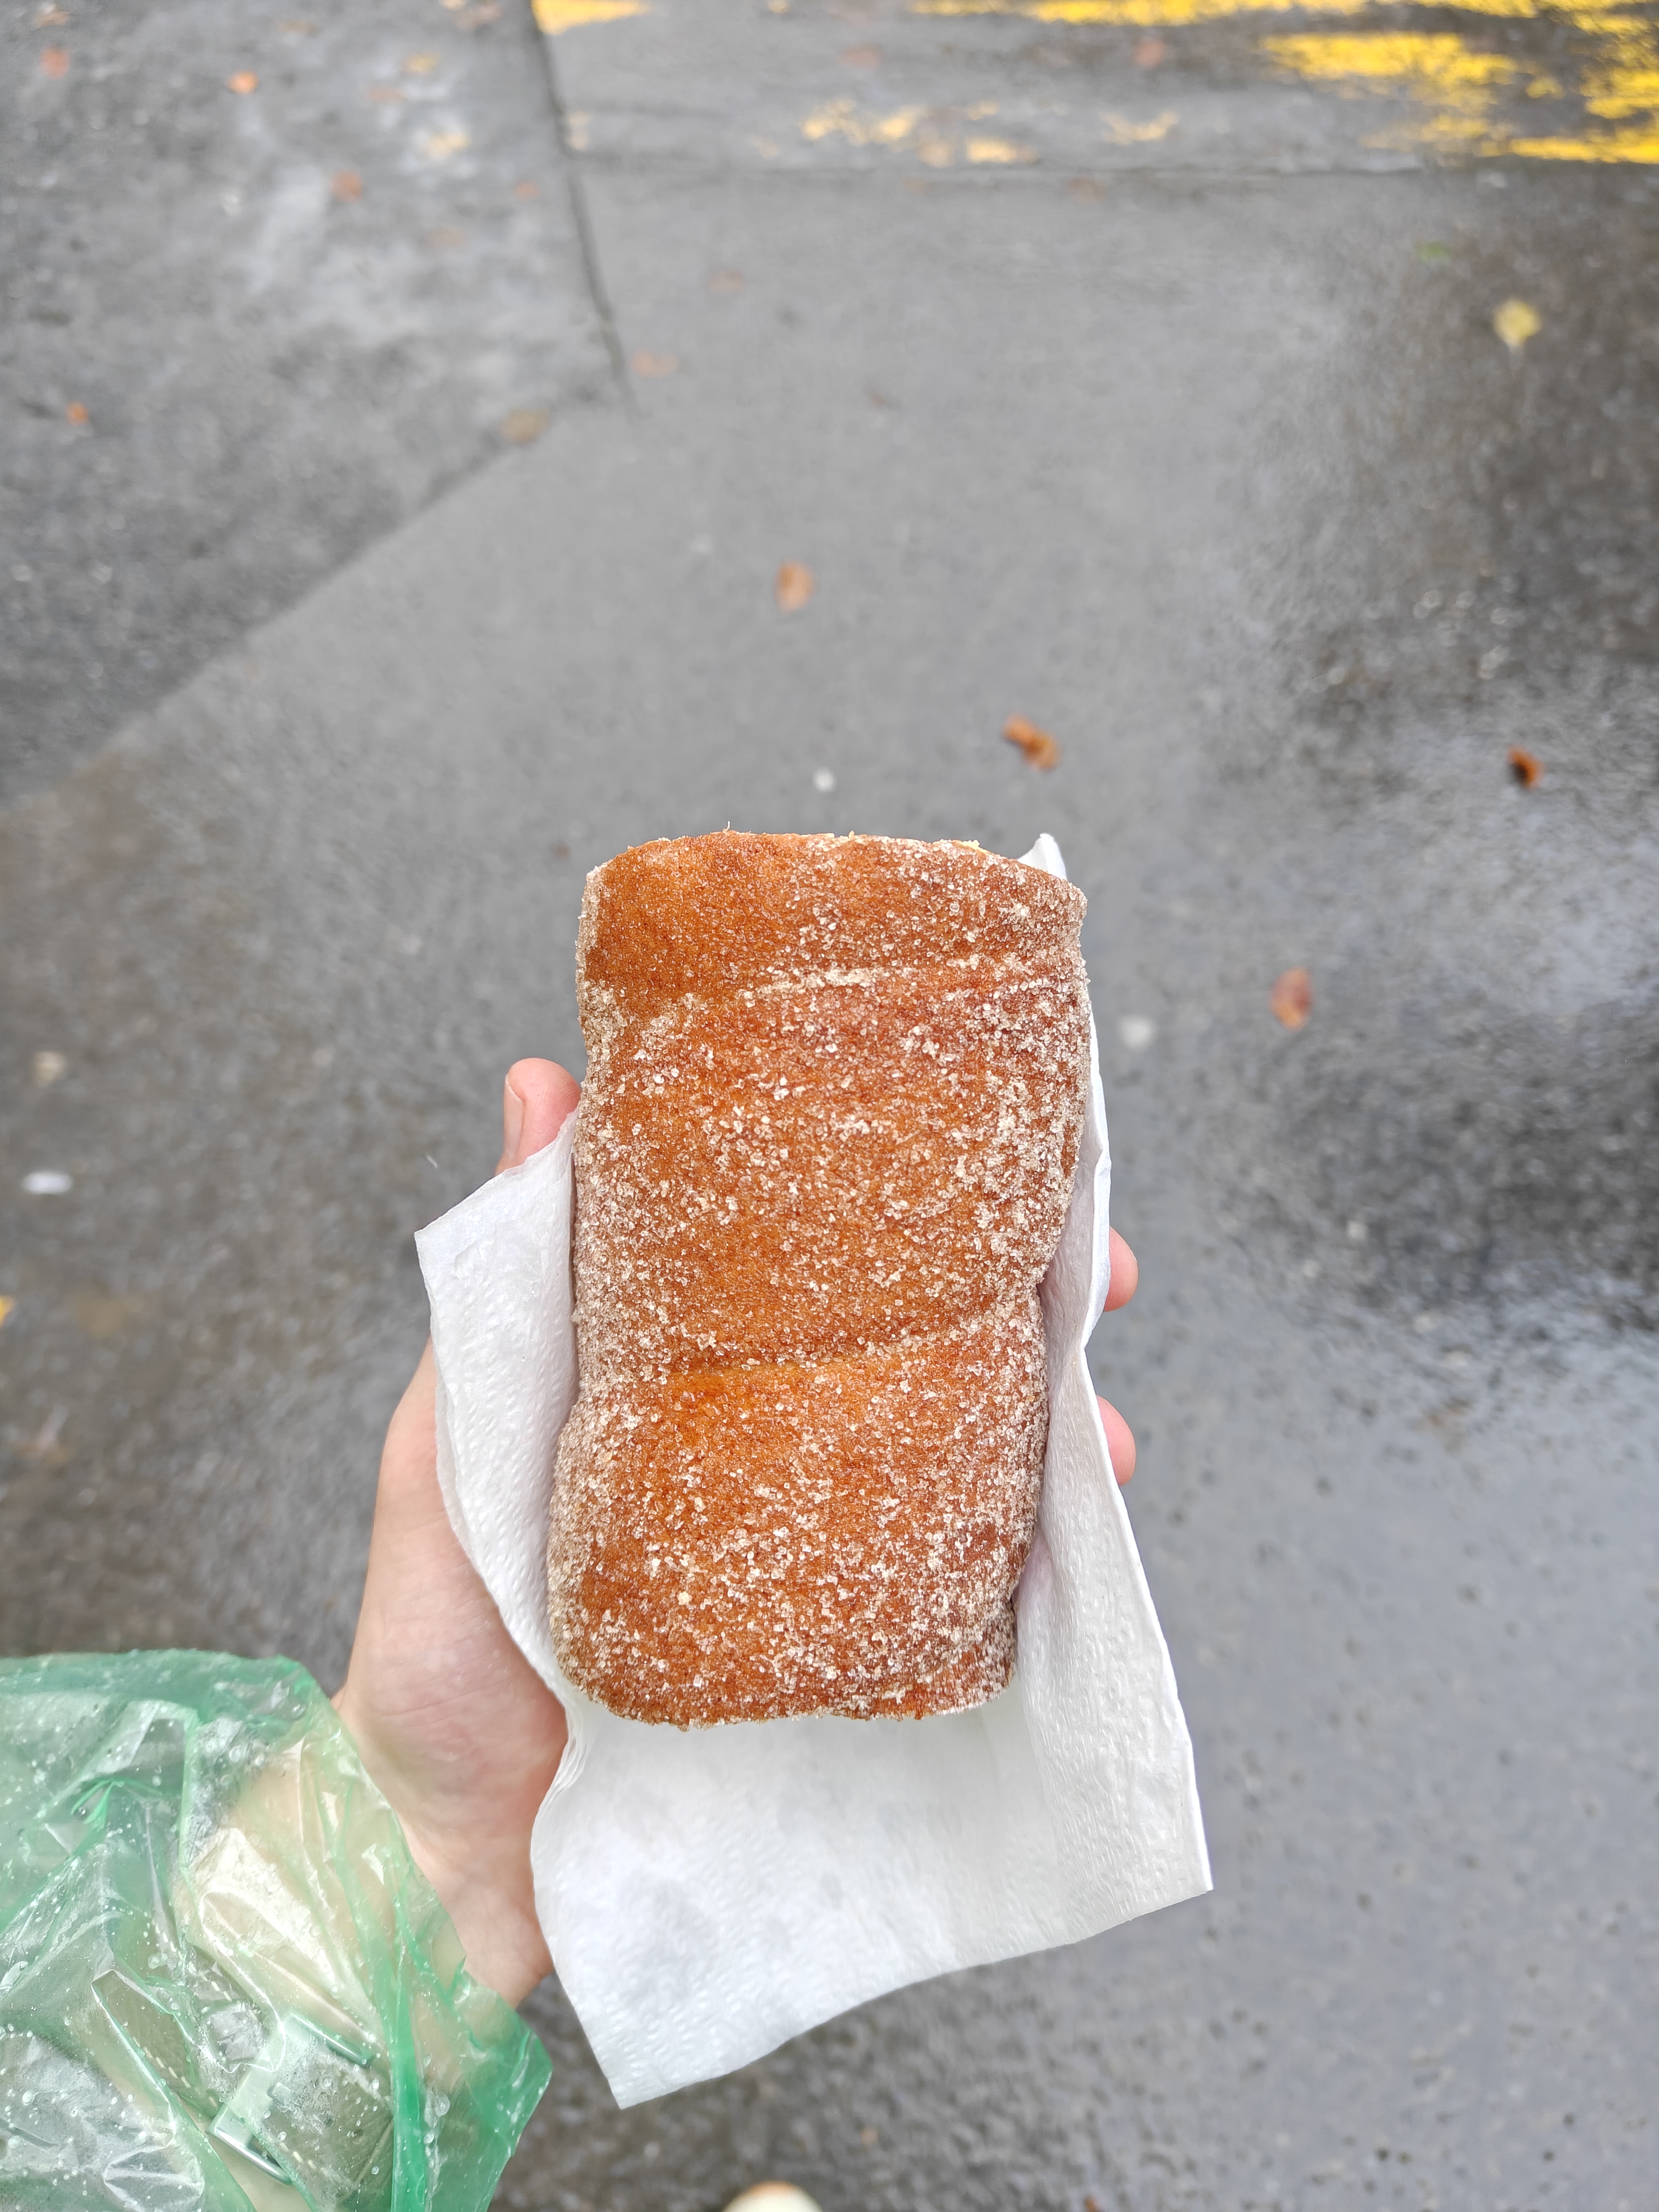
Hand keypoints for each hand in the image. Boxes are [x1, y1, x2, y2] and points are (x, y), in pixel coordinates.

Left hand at [337, 1063, 1139, 2004]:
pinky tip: (1073, 1540)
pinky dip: (1032, 1565)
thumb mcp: (446, 1446)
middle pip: (922, 1352)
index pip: (813, 1259)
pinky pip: (957, 1597)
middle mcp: (769, 1455)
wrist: (453, 1865)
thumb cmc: (431, 1650)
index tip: (986, 1138)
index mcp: (687, 1381)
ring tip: (1102, 1432)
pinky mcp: (843, 1661)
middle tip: (1097, 1272)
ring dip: (1054, 1434)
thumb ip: (500, 1287)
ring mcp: (814, 1560)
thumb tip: (541, 1080)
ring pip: (968, 1466)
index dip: (908, 1197)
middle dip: (1026, 1306)